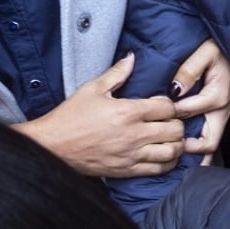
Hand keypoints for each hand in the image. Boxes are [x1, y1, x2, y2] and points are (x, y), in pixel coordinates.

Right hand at [15, 53, 183, 177]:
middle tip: (171, 120)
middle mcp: (134, 134)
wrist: (52, 147)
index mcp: (127, 111)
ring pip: (172, 152)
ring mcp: (132, 155)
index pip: (167, 107)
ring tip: (170, 137)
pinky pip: (158, 170)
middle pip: (175, 130)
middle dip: (178, 123)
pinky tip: (164, 154)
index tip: (164, 104)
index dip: (171, 104)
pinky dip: (168, 163)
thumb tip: (131, 57)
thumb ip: (116, 73)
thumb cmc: (70, 117)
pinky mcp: (127, 171)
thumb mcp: (92, 89)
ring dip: (176, 144)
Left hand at [170, 39, 229, 165]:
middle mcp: (223, 109)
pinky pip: (211, 136)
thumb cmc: (219, 49)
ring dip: (195, 152)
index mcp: (217, 95)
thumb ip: (189, 70)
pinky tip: (184, 148)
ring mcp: (224, 114)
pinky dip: (199, 146)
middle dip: (188, 150)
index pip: (188, 112)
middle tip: (167, 148)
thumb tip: (175, 90)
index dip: (170, 115)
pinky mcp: (222, 114)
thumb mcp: (205, 52)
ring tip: (173, 154)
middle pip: (208, 143)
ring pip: (211, 143)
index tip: (155, 113)